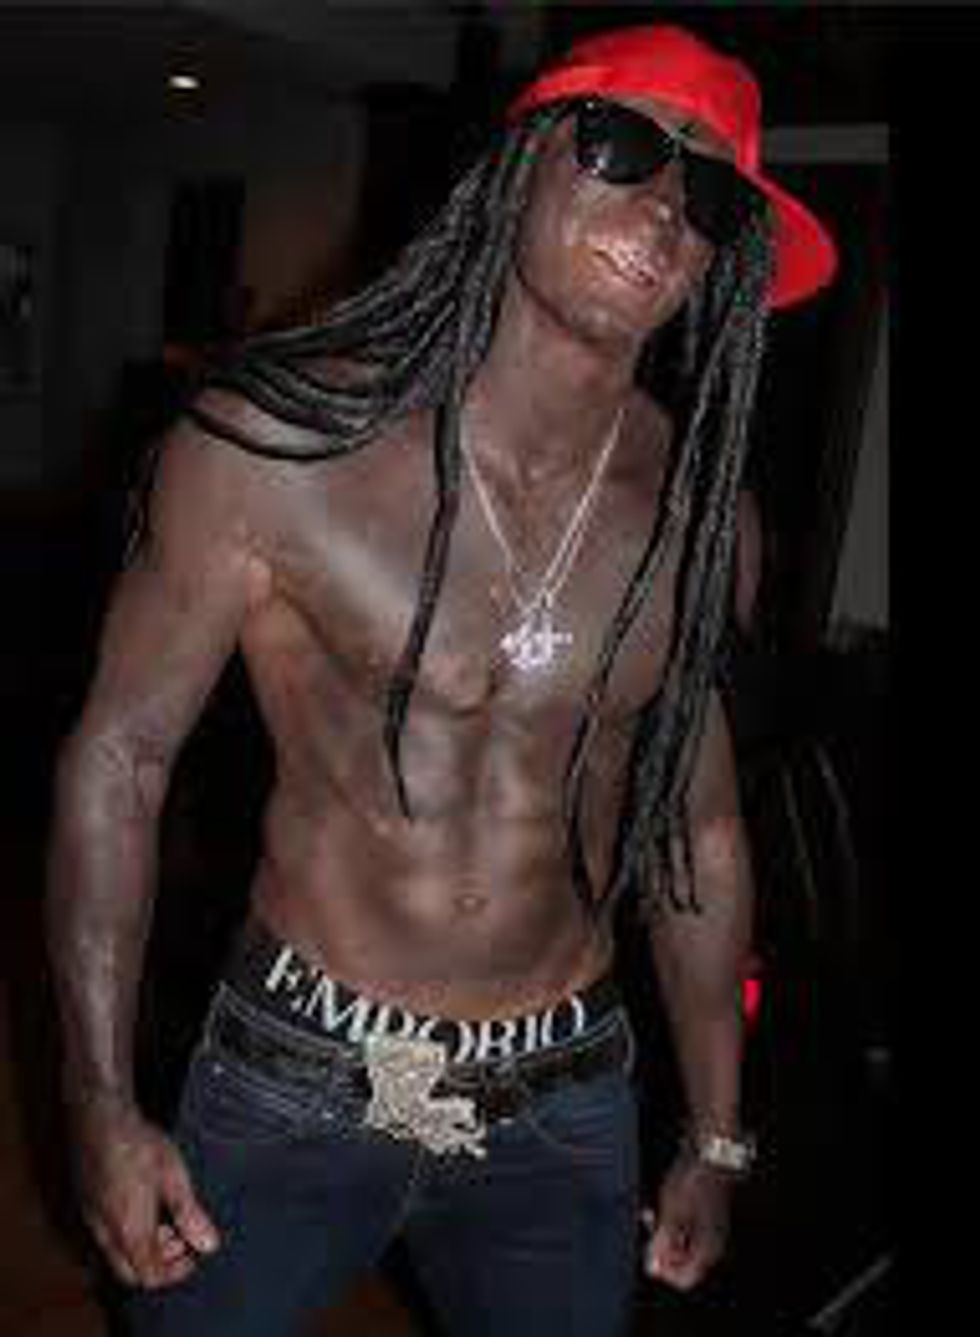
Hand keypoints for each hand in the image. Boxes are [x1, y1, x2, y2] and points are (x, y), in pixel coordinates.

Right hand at [73, 1096, 219, 1288]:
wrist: (100, 1117)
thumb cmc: (139, 1144)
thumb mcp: (174, 1178)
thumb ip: (190, 1215)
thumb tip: (209, 1245)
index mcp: (130, 1231)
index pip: (150, 1276)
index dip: (175, 1273)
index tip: (193, 1254)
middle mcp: (105, 1233)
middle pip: (130, 1272)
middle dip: (159, 1263)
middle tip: (181, 1239)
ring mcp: (92, 1219)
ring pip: (117, 1254)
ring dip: (144, 1247)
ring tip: (166, 1219)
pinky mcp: (86, 1203)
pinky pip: (106, 1234)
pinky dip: (128, 1233)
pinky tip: (144, 1205)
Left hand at [641, 1152, 733, 1290]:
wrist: (708, 1152)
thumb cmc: (694, 1181)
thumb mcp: (671, 1212)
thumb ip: (663, 1243)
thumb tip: (653, 1267)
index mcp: (708, 1249)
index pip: (684, 1280)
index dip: (662, 1270)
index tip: (649, 1252)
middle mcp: (711, 1244)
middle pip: (682, 1264)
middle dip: (661, 1252)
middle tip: (648, 1233)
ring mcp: (708, 1230)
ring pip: (681, 1248)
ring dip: (663, 1238)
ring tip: (651, 1218)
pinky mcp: (703, 1217)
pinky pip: (684, 1232)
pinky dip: (670, 1226)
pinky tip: (659, 1211)